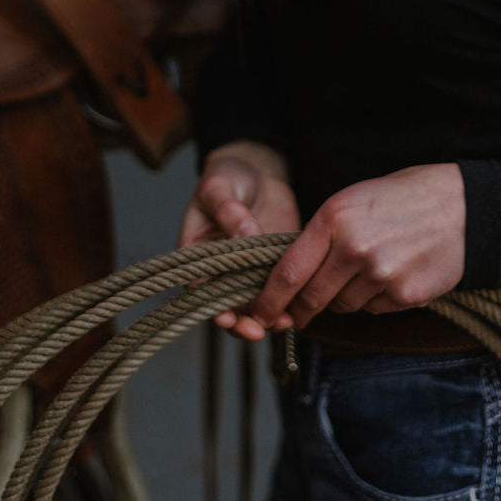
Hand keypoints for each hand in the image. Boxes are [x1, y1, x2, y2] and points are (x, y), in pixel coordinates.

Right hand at [178, 141, 300, 340]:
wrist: (257, 169)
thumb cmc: (227, 176)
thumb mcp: (219, 188)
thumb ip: (230, 212)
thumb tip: (246, 235)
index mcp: (198, 255)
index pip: (200, 290)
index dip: (211, 307)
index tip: (225, 317)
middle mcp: (222, 270)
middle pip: (228, 306)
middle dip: (241, 323)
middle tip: (258, 330)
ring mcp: (250, 270)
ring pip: (256, 304)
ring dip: (268, 317)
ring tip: (285, 321)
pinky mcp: (275, 264)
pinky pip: (281, 288)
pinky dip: (290, 299)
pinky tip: (302, 304)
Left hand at [248, 163, 465, 330]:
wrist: (463, 206)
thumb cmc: (402, 197)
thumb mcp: (353, 200)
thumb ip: (323, 234)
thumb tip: (294, 273)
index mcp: (334, 218)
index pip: (289, 271)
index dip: (269, 298)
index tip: (259, 312)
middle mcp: (354, 248)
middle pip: (312, 297)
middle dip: (302, 308)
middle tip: (299, 311)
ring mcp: (381, 274)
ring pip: (344, 306)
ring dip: (343, 298)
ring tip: (365, 270)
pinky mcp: (405, 294)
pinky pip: (374, 309)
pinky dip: (375, 299)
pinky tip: (391, 274)